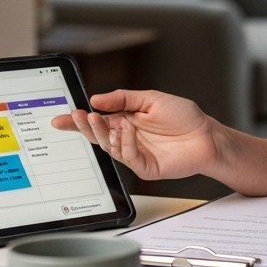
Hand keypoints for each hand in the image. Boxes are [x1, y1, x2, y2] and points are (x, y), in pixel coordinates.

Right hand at [50, 90, 217, 180]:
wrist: (206, 136)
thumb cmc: (184, 117)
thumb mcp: (151, 99)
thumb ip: (124, 99)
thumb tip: (97, 99)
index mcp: (126, 121)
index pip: (96, 122)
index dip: (77, 121)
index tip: (60, 117)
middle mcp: (127, 138)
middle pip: (97, 135)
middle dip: (84, 126)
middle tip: (78, 116)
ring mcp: (135, 154)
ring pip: (109, 147)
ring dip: (103, 132)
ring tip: (100, 118)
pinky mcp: (144, 167)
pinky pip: (128, 157)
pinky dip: (125, 142)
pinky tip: (128, 130)